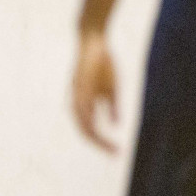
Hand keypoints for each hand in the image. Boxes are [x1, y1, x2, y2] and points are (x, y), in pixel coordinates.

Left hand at [72, 30, 119, 153]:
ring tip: (109, 146)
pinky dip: (89, 118)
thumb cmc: (102, 64)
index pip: (90, 128)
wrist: (93, 41)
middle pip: (84, 129)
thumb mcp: (110, 88)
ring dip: (95, 135)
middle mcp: (77, 100)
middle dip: (100, 143)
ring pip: (82, 121)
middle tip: (115, 154)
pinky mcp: (80, 84)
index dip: (102, 142)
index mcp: (83, 103)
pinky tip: (97, 126)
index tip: (118, 152)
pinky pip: (82, 105)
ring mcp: (77, 92)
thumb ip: (111, 106)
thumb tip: (115, 124)